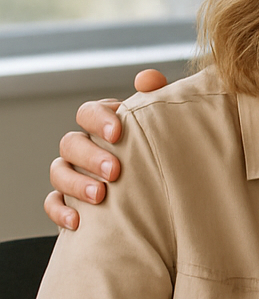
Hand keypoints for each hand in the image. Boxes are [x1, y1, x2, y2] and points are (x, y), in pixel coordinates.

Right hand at [43, 68, 166, 228]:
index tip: (118, 133)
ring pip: (59, 172)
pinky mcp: (70, 201)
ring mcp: (73, 173)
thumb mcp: (164, 125)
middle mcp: (84, 147)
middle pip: (71, 143)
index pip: (89, 112)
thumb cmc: (162, 152)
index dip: (99, 119)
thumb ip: (156, 99)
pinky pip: (52, 203)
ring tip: (100, 195)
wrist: (166, 195)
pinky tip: (78, 220)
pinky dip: (60, 210)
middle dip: (91, 156)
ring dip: (76, 183)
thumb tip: (147, 79)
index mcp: (104, 124)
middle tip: (115, 171)